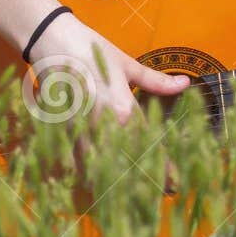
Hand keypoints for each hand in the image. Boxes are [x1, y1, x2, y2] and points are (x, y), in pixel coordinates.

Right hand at [23, 13, 191, 186]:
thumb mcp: (126, 65)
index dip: (163, 168)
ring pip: (100, 168)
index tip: (174, 184)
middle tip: (156, 193)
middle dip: (143, 181)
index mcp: (124, 109)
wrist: (50, 41)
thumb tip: (184, 84)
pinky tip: (99, 181)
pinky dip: (89, 172)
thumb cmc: (92, 50)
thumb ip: (156, 82)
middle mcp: (103, 126)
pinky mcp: (62, 132)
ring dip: (116, 181)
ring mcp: (80, 132)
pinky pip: (78, 162)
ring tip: (130, 195)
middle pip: (127, 164)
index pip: (149, 146)